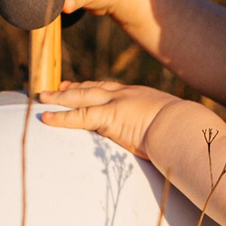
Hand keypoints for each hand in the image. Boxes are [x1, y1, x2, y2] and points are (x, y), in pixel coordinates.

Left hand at [37, 80, 177, 159]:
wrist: (184, 127)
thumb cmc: (183, 130)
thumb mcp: (171, 124)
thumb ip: (162, 128)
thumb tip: (167, 139)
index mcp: (139, 95)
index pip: (111, 89)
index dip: (94, 87)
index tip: (81, 86)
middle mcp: (125, 95)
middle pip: (92, 88)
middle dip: (73, 87)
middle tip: (56, 87)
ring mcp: (115, 104)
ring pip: (81, 98)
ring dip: (59, 98)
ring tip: (42, 98)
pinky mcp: (108, 117)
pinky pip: (79, 116)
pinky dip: (61, 117)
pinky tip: (47, 118)